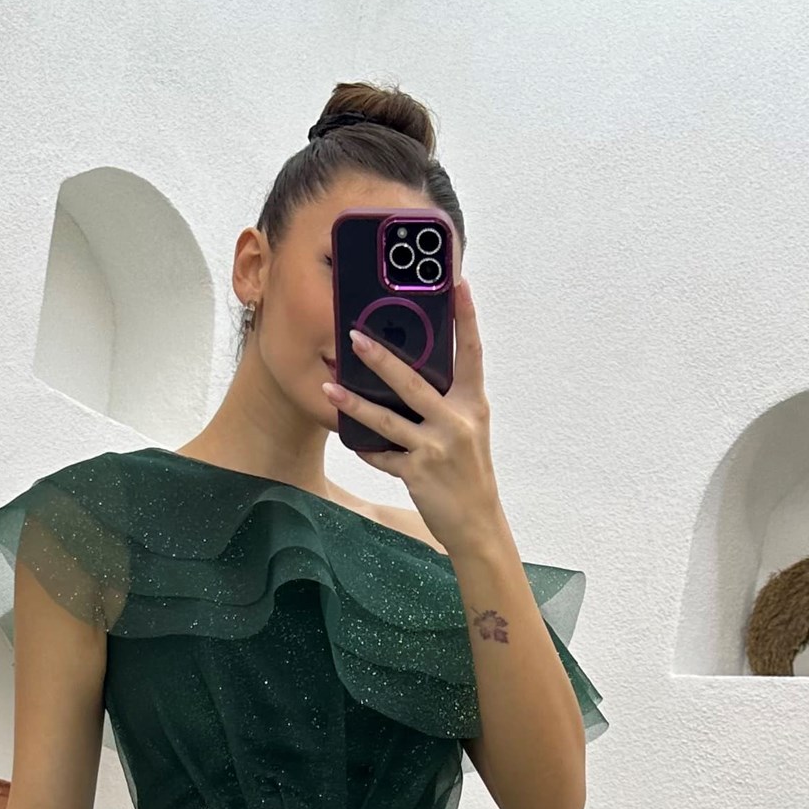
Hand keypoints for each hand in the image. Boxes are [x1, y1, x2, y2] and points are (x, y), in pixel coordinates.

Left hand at [321, 276, 500, 556]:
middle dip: (381, 359)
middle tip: (354, 336)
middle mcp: (456, 422)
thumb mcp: (469, 431)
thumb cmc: (470, 473)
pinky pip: (382, 454)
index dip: (466, 317)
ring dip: (354, 402)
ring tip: (330, 386)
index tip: (458, 283)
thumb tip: (412, 375)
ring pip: (386, 419)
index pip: (472, 352)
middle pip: (413, 382)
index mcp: (473, 404)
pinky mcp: (417, 472)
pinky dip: (365, 447)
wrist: (478, 524)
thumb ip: (447, 403)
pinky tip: (349, 437)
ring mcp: (436, 448)